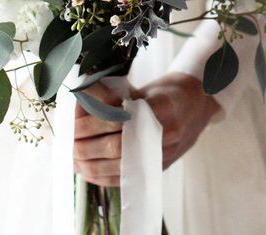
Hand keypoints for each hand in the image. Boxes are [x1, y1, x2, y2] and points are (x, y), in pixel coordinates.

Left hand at [73, 72, 220, 186]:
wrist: (198, 105)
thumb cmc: (167, 91)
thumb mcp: (144, 86)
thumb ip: (117, 95)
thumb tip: (80, 98)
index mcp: (163, 105)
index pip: (123, 118)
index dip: (94, 122)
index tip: (74, 121)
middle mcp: (167, 132)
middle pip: (119, 145)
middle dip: (87, 146)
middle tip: (67, 141)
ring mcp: (165, 153)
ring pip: (122, 166)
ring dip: (90, 164)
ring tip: (70, 157)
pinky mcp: (160, 166)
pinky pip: (129, 178)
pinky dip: (103, 177)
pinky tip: (86, 171)